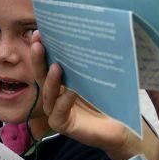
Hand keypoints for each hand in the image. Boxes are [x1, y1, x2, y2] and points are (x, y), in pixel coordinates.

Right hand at [31, 32, 137, 159]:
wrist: (121, 126)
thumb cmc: (109, 100)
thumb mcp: (97, 77)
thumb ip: (88, 61)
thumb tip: (90, 33)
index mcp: (60, 82)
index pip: (47, 64)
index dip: (42, 50)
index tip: (39, 33)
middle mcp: (54, 95)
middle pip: (41, 76)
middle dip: (38, 60)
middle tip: (38, 43)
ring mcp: (56, 110)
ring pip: (48, 94)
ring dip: (51, 80)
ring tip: (56, 66)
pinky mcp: (62, 124)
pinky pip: (59, 112)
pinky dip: (64, 100)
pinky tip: (71, 91)